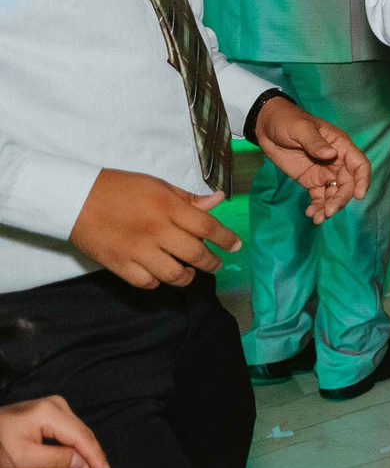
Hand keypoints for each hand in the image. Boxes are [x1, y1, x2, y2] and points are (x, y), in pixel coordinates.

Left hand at [0, 395, 109, 467]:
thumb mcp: (23, 458)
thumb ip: (56, 460)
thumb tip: (83, 463)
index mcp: (50, 412)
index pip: (82, 436)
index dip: (95, 457)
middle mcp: (57, 405)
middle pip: (82, 435)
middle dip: (88, 462)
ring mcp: (53, 407)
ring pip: (78, 435)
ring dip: (82, 458)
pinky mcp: (49, 414)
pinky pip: (69, 433)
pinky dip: (73, 450)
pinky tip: (76, 464)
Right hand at [68, 170, 235, 287]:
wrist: (75, 198)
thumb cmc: (119, 188)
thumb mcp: (157, 185)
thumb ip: (188, 198)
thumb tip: (218, 200)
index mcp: (168, 207)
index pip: (208, 227)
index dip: (226, 239)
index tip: (236, 246)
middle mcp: (156, 230)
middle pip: (195, 254)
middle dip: (212, 262)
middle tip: (216, 263)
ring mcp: (137, 250)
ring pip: (174, 274)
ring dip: (188, 276)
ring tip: (190, 271)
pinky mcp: (119, 264)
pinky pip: (146, 282)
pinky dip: (158, 282)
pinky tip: (161, 274)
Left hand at [251, 100, 369, 222]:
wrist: (267, 127)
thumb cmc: (288, 121)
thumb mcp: (301, 129)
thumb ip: (315, 142)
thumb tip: (331, 154)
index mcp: (340, 146)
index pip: (359, 165)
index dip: (362, 180)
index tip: (359, 195)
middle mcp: (336, 162)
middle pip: (348, 184)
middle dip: (341, 199)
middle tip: (329, 211)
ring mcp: (324, 173)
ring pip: (334, 194)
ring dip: (329, 207)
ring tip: (319, 218)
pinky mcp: (311, 181)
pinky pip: (319, 197)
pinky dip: (317, 207)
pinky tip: (311, 214)